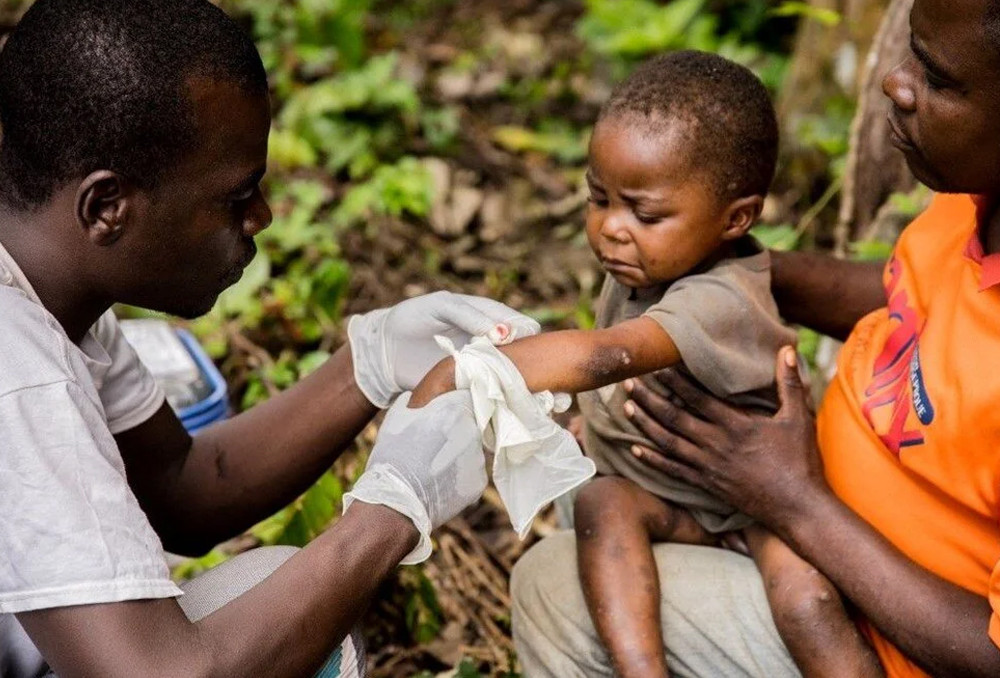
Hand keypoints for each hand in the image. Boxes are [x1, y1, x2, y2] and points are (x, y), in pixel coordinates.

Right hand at [342, 390, 486, 563]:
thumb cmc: (392, 457)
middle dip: (456, 436)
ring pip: (471, 453)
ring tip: (433, 470)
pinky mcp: (478, 483)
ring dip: (458, 458)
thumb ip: (413, 402)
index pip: (463, 402)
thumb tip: (415, 396)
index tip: (440, 422)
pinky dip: (459, 479)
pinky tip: (440, 484)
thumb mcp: (396, 419)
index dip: (451, 412)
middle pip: (470, 428)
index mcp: (454, 410)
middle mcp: (472, 432)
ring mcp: (478, 459)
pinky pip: (471, 476)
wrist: (395, 502)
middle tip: (433, 449)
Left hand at [348, 291, 539, 407]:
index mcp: (489, 318)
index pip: (521, 325)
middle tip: (530, 372)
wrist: (386, 351)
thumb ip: (470, 316)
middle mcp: (492, 344)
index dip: (527, 334)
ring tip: (531, 391)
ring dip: (523, 383)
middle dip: (532, 363)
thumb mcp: (441, 308)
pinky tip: (509, 404)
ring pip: (514, 376)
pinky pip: (494, 395)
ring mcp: (484, 369)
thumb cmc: (413, 319)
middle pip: (524, 353)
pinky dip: (503, 399)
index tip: (523, 345)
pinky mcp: (472, 390)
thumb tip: (505, 334)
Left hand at [623, 347, 830, 531]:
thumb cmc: (800, 461)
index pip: (697, 398)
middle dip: (649, 399)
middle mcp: (716, 445)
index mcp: (736, 425)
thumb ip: (789, 383)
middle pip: (674, 418)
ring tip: (627, 407)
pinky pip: (673, 470)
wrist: (798, 507)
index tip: (656, 366)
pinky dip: (652, 459)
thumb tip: (787, 349)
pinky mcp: (706, 485)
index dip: (674, 382)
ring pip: (668, 443)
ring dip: (645, 424)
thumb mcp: (798, 418)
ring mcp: (708, 467)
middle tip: (628, 383)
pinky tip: (635, 449)